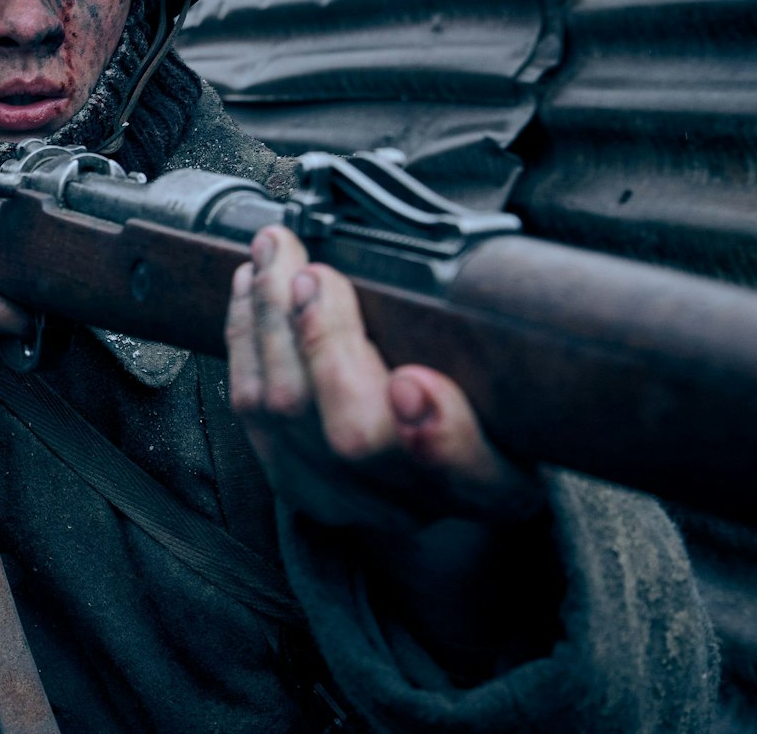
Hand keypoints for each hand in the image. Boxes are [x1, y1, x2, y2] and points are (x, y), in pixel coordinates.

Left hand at [225, 225, 543, 533]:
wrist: (431, 476)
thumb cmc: (483, 411)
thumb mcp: (515, 390)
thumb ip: (492, 354)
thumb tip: (451, 275)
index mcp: (494, 484)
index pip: (472, 473)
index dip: (439, 434)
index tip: (413, 382)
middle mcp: (416, 505)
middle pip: (357, 436)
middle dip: (326, 341)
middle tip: (315, 274)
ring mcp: (345, 500)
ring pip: (286, 413)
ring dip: (271, 320)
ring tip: (274, 257)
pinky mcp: (292, 482)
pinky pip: (250, 408)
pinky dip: (246, 336)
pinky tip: (251, 288)